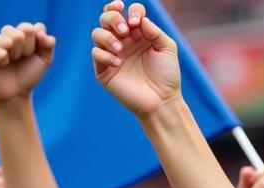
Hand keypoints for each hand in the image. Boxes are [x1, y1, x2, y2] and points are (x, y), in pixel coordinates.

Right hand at [0, 21, 53, 103]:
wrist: (15, 94)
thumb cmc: (28, 76)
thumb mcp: (44, 61)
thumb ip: (48, 44)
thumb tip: (40, 30)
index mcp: (23, 32)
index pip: (32, 28)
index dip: (35, 45)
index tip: (32, 55)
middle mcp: (9, 33)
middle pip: (22, 32)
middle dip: (26, 50)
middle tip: (20, 59)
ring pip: (10, 38)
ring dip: (14, 54)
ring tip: (11, 61)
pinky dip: (3, 60)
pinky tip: (1, 65)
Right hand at [92, 1, 179, 118]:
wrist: (162, 102)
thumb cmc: (167, 76)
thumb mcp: (167, 48)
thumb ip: (155, 31)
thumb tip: (139, 20)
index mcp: (138, 33)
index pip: (127, 11)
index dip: (131, 11)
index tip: (136, 22)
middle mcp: (123, 41)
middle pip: (107, 17)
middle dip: (113, 17)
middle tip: (124, 30)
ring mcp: (113, 55)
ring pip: (97, 33)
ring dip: (107, 36)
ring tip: (120, 49)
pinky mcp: (105, 71)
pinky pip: (96, 53)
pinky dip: (105, 54)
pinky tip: (119, 63)